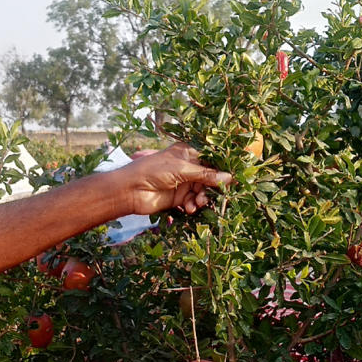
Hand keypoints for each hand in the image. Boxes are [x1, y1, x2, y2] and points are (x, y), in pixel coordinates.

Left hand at [114, 144, 232, 215]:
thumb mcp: (181, 169)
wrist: (130, 190)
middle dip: (211, 187)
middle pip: (209, 178)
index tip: (232, 179)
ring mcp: (183, 183)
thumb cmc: (153, 171)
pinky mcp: (178, 198)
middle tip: (210, 195)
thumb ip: (205, 175)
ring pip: (202, 191)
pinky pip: (193, 202)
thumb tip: (229, 178)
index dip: (220, 170)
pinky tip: (189, 208)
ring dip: (202, 198)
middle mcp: (187, 167)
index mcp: (187, 153)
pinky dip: (194, 206)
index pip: (210, 160)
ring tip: (197, 203)